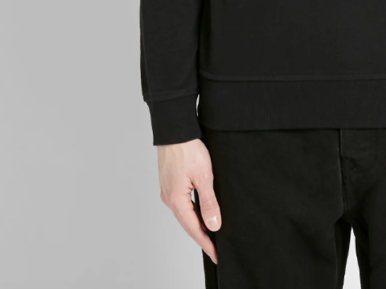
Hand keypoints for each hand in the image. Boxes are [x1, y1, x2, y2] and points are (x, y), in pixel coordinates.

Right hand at [158, 138, 220, 264]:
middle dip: (202, 236)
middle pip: (188, 223)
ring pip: (185, 213)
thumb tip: (213, 225)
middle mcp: (169, 198)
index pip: (193, 228)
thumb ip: (209, 203)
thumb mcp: (204, 176)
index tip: (217, 254)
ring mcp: (168, 191)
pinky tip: (200, 212)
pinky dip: (193, 212)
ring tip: (211, 234)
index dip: (206, 242)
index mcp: (176, 200)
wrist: (176, 131)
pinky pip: (183, 203)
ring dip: (197, 224)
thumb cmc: (188, 149)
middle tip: (216, 248)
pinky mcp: (170, 184)